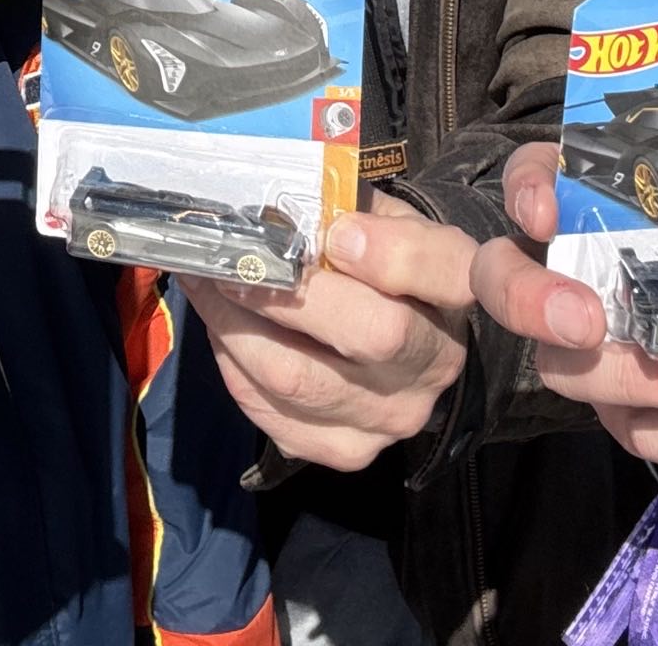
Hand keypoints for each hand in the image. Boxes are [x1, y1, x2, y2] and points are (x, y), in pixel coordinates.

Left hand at [184, 192, 473, 472]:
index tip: (337, 235)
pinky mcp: (342, 449)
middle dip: (281, 288)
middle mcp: (433, 366)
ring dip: (232, 323)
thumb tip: (288, 214)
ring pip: (294, 377)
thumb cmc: (382, 263)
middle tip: (227, 255)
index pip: (444, 274)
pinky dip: (231, 360)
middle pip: (366, 334)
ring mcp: (388, 418)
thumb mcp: (383, 219)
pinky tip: (222, 325)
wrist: (400, 341)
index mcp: (453, 293)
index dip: (391, 255)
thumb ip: (349, 208)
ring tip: (204, 282)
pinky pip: (266, 407)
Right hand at [472, 143, 657, 468]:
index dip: (530, 190)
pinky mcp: (634, 409)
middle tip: (592, 316)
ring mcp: (595, 349)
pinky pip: (647, 435)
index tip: (544, 206)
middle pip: (518, 288)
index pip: (534, 179)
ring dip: (633, 379)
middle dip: (542, 304)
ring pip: (575, 374)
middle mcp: (574, 270)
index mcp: (596, 198)